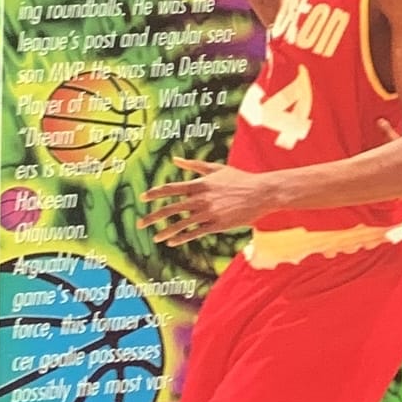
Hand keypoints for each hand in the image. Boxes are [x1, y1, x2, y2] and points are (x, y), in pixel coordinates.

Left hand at [140, 159, 275, 245]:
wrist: (261, 192)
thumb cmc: (239, 179)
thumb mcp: (217, 169)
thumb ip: (194, 165)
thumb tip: (175, 159)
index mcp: (201, 183)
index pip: (172, 188)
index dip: (155, 193)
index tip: (143, 197)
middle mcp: (202, 198)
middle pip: (171, 208)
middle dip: (153, 216)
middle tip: (140, 224)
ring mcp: (209, 212)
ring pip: (181, 224)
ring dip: (166, 231)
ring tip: (155, 237)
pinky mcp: (217, 224)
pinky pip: (195, 233)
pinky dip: (182, 238)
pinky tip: (172, 242)